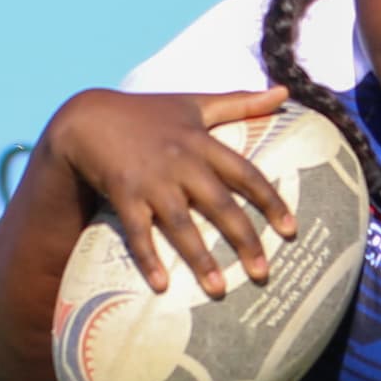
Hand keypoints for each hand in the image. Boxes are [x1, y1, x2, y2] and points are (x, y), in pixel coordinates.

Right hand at [45, 87, 297, 297]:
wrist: (89, 117)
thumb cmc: (149, 112)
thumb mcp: (195, 102)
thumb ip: (241, 102)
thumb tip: (285, 90)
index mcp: (202, 142)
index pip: (245, 173)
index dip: (270, 201)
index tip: (291, 229)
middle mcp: (181, 162)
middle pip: (219, 204)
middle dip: (244, 238)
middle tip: (263, 273)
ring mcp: (151, 181)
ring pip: (181, 224)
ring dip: (199, 258)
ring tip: (218, 290)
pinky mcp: (123, 194)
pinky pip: (137, 232)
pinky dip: (148, 259)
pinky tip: (161, 286)